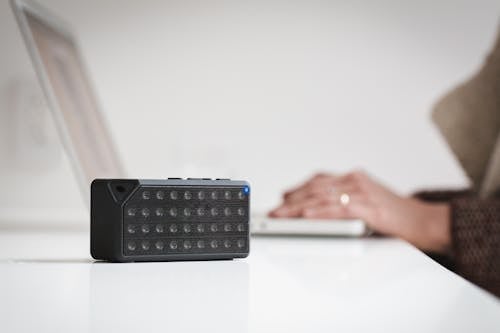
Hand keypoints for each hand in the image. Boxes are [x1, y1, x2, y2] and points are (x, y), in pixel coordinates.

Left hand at [269, 171, 450, 253]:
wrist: (425, 220)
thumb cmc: (395, 215)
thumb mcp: (365, 203)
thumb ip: (342, 202)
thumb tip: (315, 209)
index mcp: (354, 178)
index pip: (319, 180)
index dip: (298, 188)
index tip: (282, 197)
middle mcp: (355, 180)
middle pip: (315, 187)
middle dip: (292, 200)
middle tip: (274, 210)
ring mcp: (362, 191)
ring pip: (322, 197)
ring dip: (298, 207)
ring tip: (281, 214)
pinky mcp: (369, 206)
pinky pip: (338, 209)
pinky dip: (319, 212)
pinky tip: (305, 214)